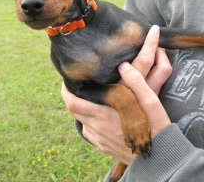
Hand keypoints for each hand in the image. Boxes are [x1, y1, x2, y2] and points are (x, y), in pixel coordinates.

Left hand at [61, 25, 171, 163]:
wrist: (161, 162)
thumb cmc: (157, 131)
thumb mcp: (151, 103)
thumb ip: (137, 83)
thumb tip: (123, 65)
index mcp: (105, 115)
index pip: (73, 102)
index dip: (66, 90)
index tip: (69, 79)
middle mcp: (98, 128)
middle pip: (73, 110)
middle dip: (70, 96)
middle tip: (75, 84)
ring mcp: (100, 139)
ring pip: (80, 120)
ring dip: (80, 107)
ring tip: (87, 96)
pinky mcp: (104, 147)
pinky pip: (88, 131)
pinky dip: (87, 120)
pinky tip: (97, 113)